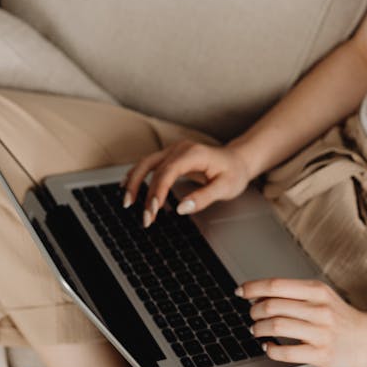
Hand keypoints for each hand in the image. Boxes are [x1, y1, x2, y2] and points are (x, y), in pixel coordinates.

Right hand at [121, 139, 252, 226]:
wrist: (238, 160)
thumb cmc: (234, 173)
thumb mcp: (226, 188)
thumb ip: (204, 197)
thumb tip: (181, 208)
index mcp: (193, 154)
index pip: (168, 172)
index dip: (157, 191)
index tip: (153, 210)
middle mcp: (180, 149)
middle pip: (153, 168)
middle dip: (145, 194)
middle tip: (144, 218)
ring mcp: (174, 150)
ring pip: (146, 164)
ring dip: (134, 182)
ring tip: (128, 203)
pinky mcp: (171, 156)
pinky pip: (149, 164)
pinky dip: (137, 175)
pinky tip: (127, 185)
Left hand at [236, 278, 366, 366]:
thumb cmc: (338, 316)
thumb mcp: (320, 295)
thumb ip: (294, 293)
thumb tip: (258, 294)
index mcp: (317, 290)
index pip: (276, 285)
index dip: (253, 288)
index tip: (240, 291)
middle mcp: (319, 309)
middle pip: (272, 306)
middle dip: (254, 311)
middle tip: (252, 315)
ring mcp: (320, 332)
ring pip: (276, 327)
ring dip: (258, 329)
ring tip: (256, 330)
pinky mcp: (321, 354)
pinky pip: (286, 352)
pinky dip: (271, 349)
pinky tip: (268, 347)